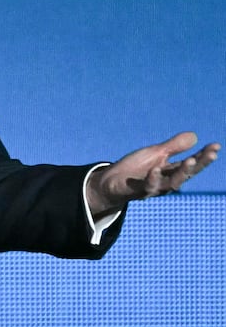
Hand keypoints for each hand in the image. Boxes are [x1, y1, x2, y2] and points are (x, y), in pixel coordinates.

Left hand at [87, 132, 219, 216]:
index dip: (204, 156)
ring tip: (190, 160)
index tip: (216, 146)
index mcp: (171, 171)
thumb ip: (174, 147)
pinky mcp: (138, 191)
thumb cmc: (135, 168)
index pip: (191, 163)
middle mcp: (166, 181)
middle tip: (211, 154)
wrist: (111, 182)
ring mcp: (153, 188)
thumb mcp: (155, 154)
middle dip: (199, 164)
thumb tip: (195, 136)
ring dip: (182, 172)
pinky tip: (156, 169)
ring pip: (172, 183)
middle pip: (186, 174)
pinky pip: (148, 187)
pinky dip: (153, 179)